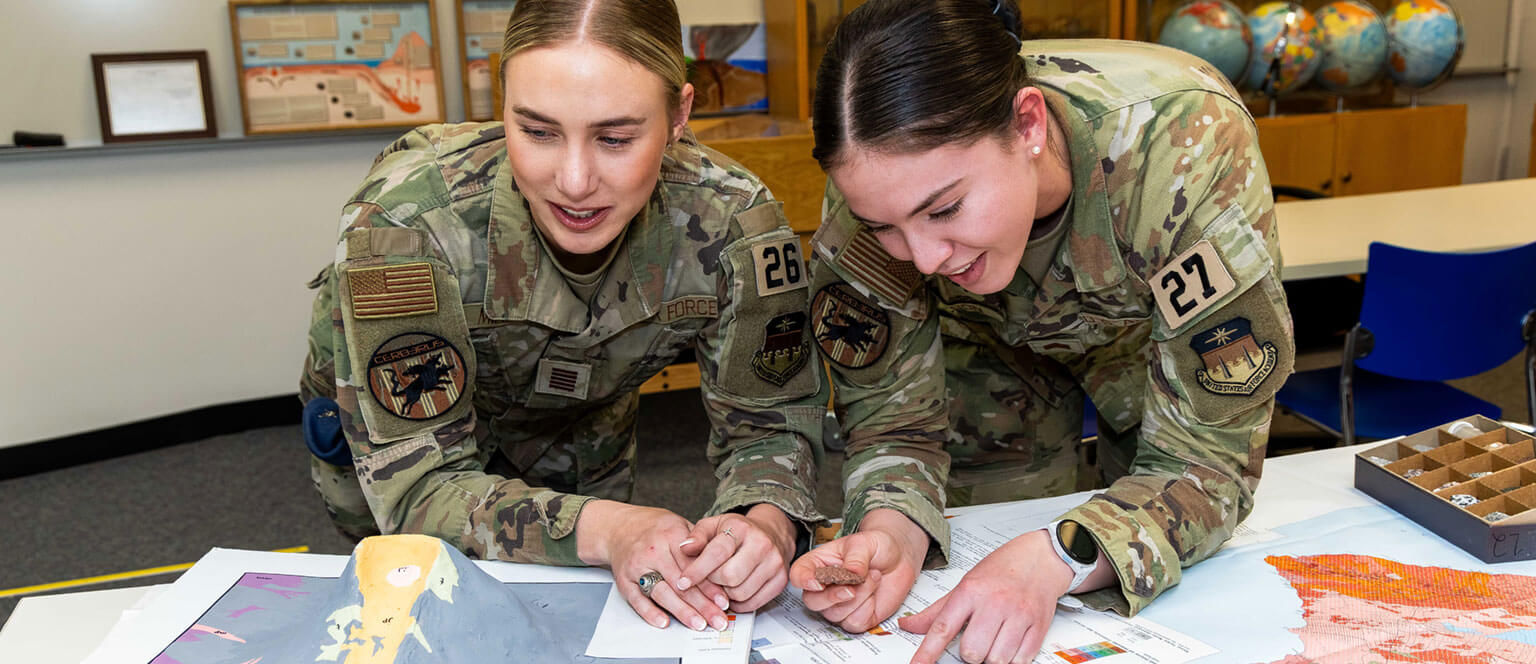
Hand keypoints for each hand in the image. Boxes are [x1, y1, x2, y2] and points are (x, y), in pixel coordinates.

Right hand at [576, 500, 730, 630]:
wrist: (618, 528)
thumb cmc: (654, 529)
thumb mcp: (679, 525)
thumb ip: (699, 544)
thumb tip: (723, 568)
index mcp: (670, 535)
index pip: (694, 565)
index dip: (710, 585)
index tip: (724, 601)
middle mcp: (653, 551)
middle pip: (680, 582)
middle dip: (702, 604)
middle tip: (718, 620)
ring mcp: (637, 566)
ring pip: (661, 592)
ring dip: (682, 611)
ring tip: (698, 624)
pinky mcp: (623, 580)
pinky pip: (637, 599)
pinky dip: (650, 612)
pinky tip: (664, 622)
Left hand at [677, 504, 796, 610]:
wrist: (770, 534)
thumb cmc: (738, 532)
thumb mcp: (713, 526)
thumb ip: (697, 536)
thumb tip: (684, 548)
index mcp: (741, 528)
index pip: (717, 553)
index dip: (697, 570)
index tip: (683, 582)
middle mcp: (762, 544)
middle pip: (730, 577)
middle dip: (712, 582)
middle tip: (708, 579)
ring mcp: (774, 563)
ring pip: (741, 593)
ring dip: (725, 594)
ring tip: (722, 583)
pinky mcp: (780, 581)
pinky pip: (753, 604)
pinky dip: (738, 603)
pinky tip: (733, 591)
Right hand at [788, 508, 927, 632]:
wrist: (899, 558)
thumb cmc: (876, 546)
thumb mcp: (865, 542)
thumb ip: (856, 557)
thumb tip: (850, 572)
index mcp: (819, 563)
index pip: (799, 575)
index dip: (803, 581)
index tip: (817, 583)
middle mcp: (825, 586)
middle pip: (812, 601)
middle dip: (832, 597)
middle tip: (852, 587)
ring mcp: (839, 604)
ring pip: (835, 614)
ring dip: (859, 598)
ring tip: (873, 577)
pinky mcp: (855, 617)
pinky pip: (853, 623)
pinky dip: (867, 609)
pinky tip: (874, 593)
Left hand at [898, 529, 1070, 663]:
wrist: (1041, 557)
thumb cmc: (1003, 569)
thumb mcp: (966, 583)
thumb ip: (938, 610)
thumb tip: (909, 625)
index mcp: (971, 590)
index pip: (943, 627)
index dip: (928, 652)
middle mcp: (995, 602)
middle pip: (971, 652)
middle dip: (970, 652)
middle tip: (977, 637)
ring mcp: (1018, 615)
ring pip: (996, 660)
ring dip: (992, 656)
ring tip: (996, 636)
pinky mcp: (1038, 626)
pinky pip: (1020, 660)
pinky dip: (1013, 658)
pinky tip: (1011, 640)